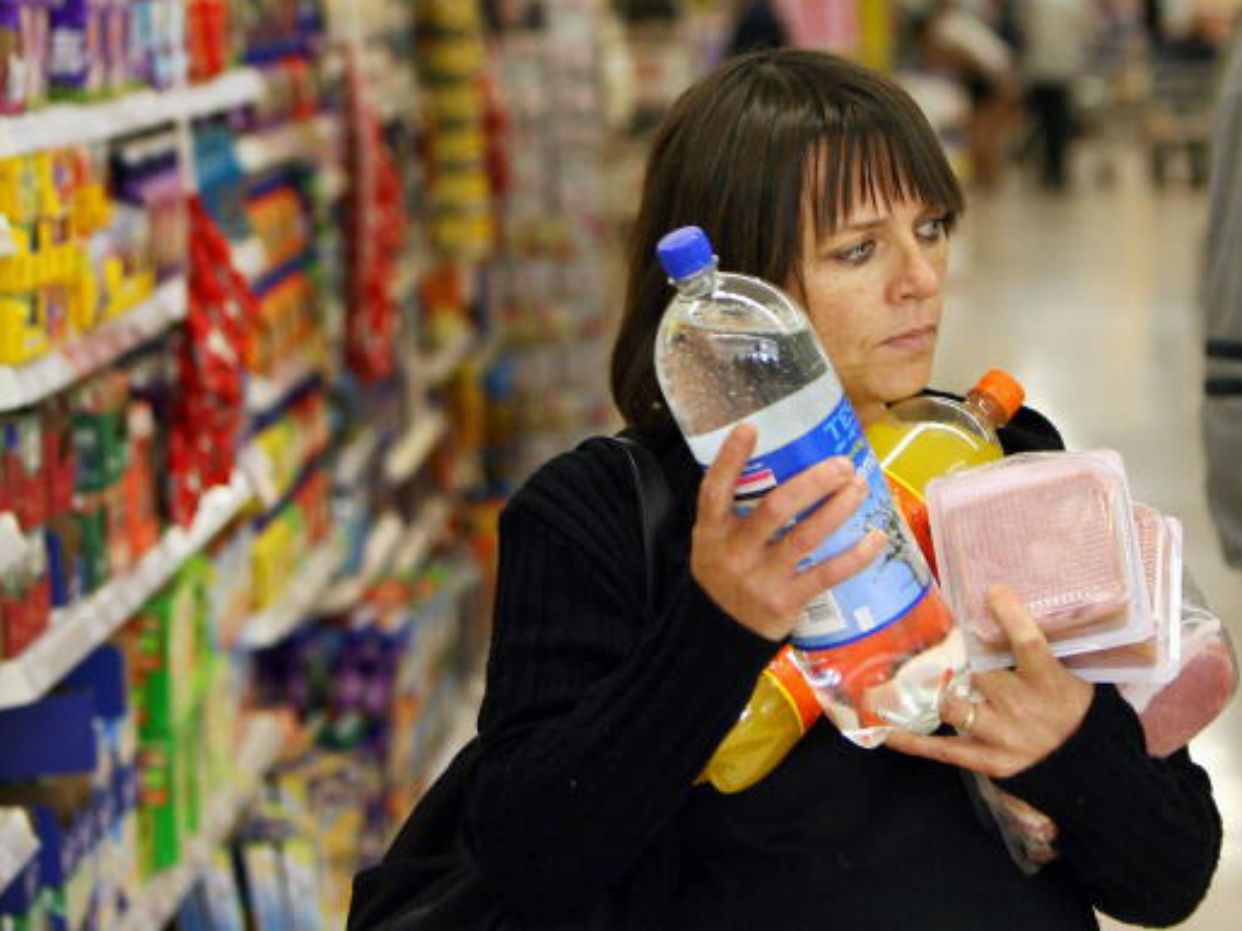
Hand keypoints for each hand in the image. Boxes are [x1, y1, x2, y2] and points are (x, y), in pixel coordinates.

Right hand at [690, 424, 886, 641]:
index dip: (731, 458)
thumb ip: (735, 505)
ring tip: (860, 487)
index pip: (715, 489)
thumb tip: (780, 458)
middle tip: (841, 464)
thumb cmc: (723, 571)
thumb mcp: (713, 538)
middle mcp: (734, 552)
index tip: (750, 428)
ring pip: (806, 537)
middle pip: (775, 508)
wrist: (719, 632)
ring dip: (838, 509)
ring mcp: (761, 578)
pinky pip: (827, 574)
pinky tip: (875, 537)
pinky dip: (855, 555)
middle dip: (813, 482)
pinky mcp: (785, 601)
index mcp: (712, 530)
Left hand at [884, 585, 1093, 778]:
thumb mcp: (1069, 675)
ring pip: (952, 705)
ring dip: (932, 689)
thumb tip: (1006, 606)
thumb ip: (1037, 648)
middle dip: (955, 652)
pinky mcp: (987, 760)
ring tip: (906, 675)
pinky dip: (911, 740)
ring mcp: (1002, 735)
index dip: (1009, 615)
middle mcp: (1022, 708)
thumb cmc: (1074, 711)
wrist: (1086, 766)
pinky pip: (941, 749)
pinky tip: (885, 728)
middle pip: (977, 671)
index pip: (1027, 643)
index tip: (993, 592)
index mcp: (1048, 682)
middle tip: (935, 635)